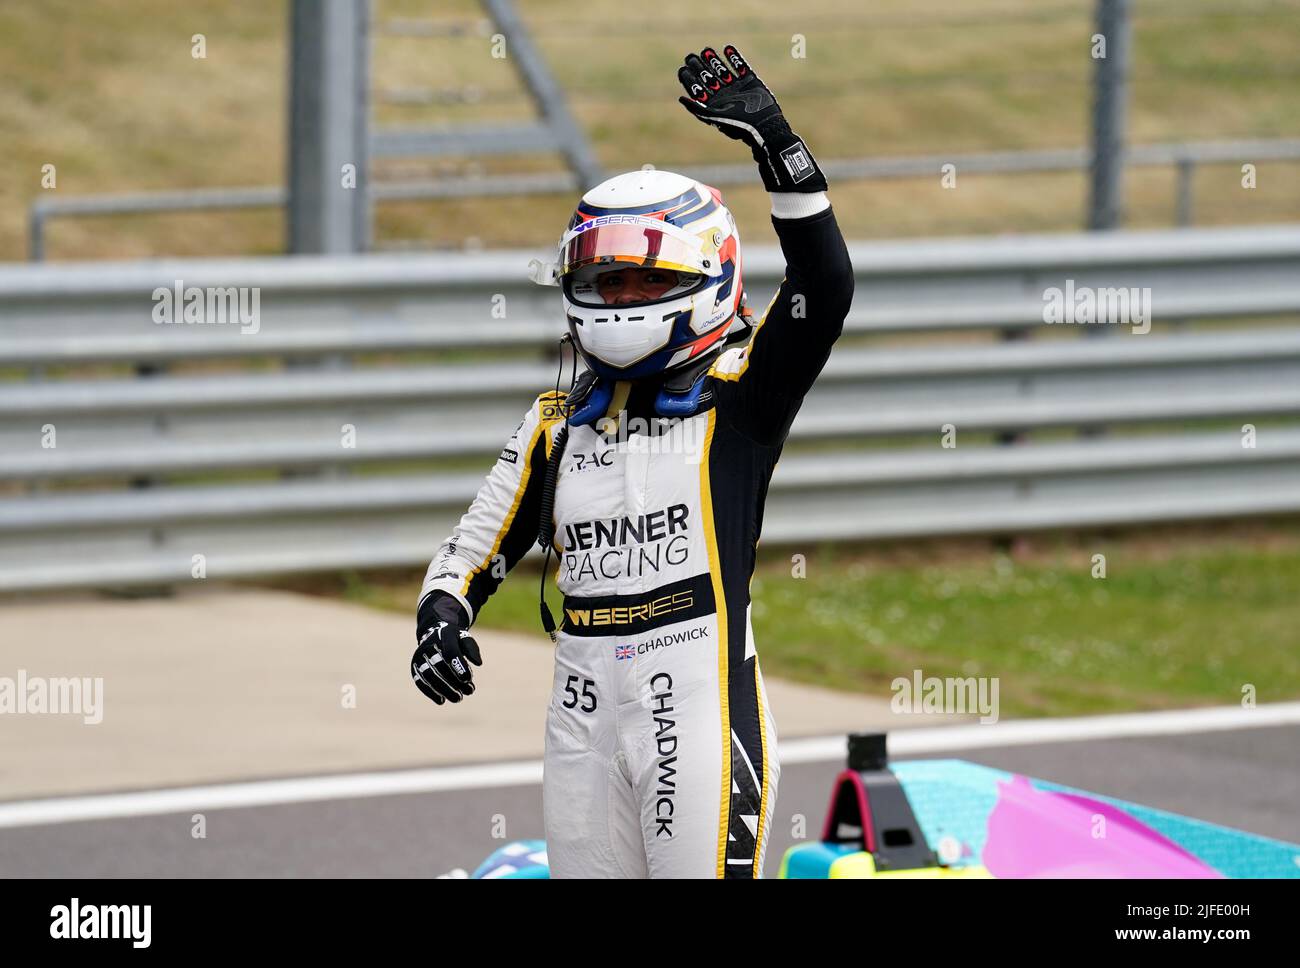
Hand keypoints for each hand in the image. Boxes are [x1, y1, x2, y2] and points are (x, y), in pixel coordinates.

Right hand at [412, 592, 481, 704]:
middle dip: (455, 681)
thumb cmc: (454, 640)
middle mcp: (429, 645)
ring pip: (429, 676)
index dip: (459, 666)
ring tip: (458, 698)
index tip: (469, 679)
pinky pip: (420, 681)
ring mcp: (419, 657)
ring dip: (444, 689)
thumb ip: (472, 650)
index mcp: (444, 635)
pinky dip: (430, 692)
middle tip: (469, 691)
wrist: (434, 633)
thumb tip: (478, 663)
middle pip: (439, 666)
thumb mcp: (465, 639)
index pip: (451, 652)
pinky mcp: (415, 667)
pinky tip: (442, 700)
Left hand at [676, 44, 827, 193]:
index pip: (698, 89)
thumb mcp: (714, 116)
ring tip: (706, 51)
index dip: (689, 79)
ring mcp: (737, 86)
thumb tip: (681, 98)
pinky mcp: (750, 81)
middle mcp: (724, 94)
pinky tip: (728, 49)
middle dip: (699, 67)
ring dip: (714, 61)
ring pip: (722, 70)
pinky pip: (741, 66)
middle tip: (690, 57)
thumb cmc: (738, 125)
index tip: (683, 69)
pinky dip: (735, 58)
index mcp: (714, 104)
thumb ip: (697, 108)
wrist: (763, 125)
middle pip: (707, 77)